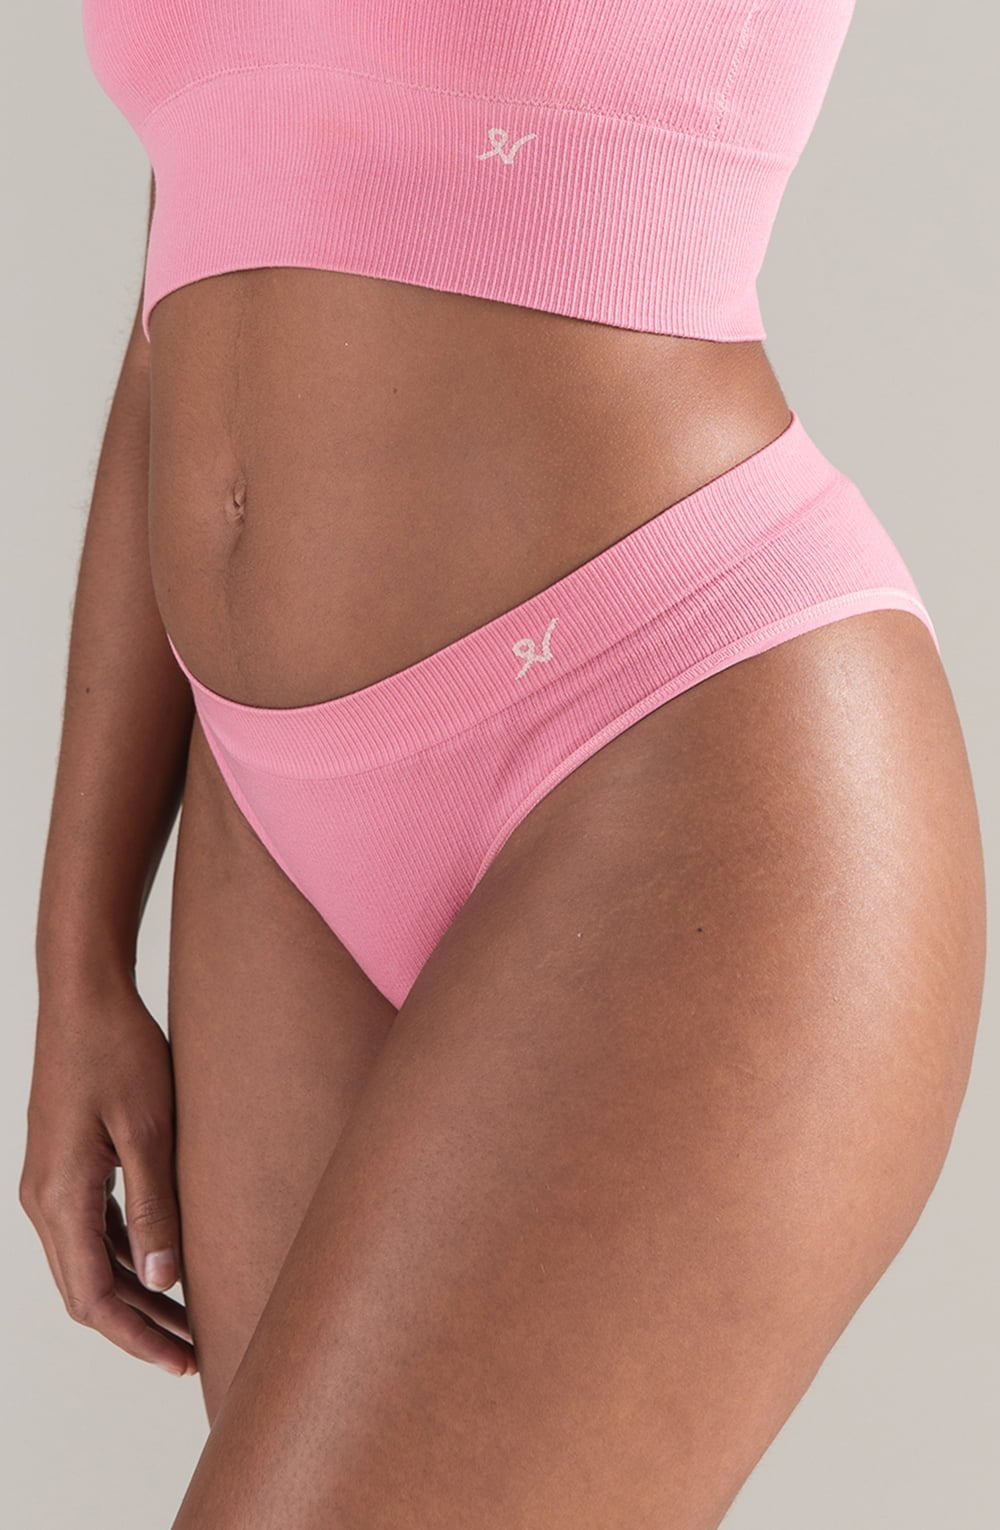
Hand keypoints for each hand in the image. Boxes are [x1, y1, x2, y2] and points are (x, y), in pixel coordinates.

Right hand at [19, 977, 196, 1376]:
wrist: (84, 996)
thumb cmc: (119, 1051)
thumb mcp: (148, 1129)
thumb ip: (154, 1208)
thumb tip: (164, 1282)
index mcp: (60, 1196)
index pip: (93, 1297)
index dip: (138, 1337)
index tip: (183, 1361)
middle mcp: (43, 1199)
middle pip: (87, 1290)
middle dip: (140, 1327)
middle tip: (195, 1351)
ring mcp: (49, 1182)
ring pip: (87, 1263)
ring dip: (134, 1294)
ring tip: (188, 1317)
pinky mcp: (63, 1166)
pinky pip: (88, 1231)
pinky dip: (122, 1258)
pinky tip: (162, 1264)